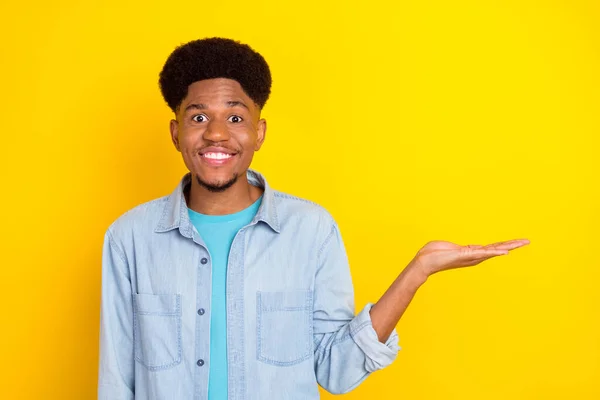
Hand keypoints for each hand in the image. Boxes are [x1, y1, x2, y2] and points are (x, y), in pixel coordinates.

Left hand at [410, 239, 529, 277]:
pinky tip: (506, 251)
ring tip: (522, 243)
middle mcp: (474, 256)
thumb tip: (465, 249)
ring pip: (494, 250)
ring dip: (509, 246)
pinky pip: (483, 253)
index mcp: (471, 253)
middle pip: (497, 249)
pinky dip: (495, 252)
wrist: (423, 262)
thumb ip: (461, 249)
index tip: (517, 242)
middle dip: (513, 245)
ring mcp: (471, 256)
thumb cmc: (432, 254)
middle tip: (528, 241)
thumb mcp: (450, 248)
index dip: (504, 245)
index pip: (491, 248)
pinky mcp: (466, 255)